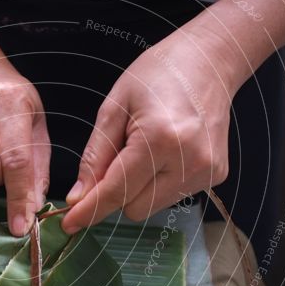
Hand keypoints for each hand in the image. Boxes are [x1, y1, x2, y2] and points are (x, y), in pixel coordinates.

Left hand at [61, 29, 237, 232]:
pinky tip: (166, 152)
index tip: (68, 224)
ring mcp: (207, 171)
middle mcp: (188, 161)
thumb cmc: (157, 74)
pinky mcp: (216, 176)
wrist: (209, 61)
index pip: (116, 191)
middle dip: (117, 192)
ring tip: (147, 148)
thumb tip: (78, 198)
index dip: (89, 210)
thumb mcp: (114, 107)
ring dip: (139, 188)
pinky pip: (172, 196)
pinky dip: (159, 182)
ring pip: (152, 206)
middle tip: (119, 155)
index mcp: (159, 139)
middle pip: (133, 208)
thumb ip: (95, 156)